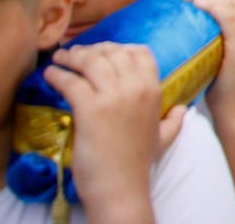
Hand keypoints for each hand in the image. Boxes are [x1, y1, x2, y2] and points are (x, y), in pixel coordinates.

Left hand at [45, 43, 184, 215]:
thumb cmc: (138, 163)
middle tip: (75, 53)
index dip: (119, 47)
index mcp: (154, 90)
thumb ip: (175, 120)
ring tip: (60, 59)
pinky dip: (58, 75)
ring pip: (91, 62)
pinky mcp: (90, 109)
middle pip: (112, 53)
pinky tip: (49, 75)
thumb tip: (185, 109)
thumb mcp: (164, 138)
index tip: (102, 51)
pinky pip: (71, 81)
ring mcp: (113, 97)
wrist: (120, 186)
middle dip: (91, 49)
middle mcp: (135, 87)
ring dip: (72, 57)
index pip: (140, 52)